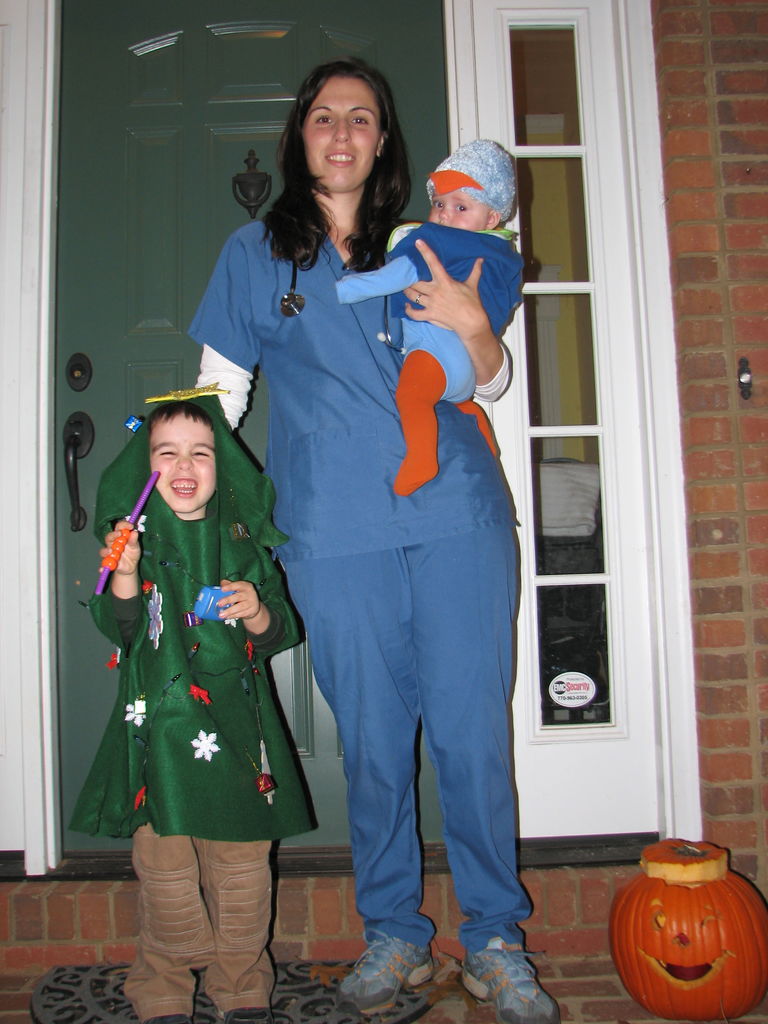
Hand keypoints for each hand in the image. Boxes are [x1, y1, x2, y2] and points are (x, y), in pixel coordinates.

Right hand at [100, 520, 140, 575]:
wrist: (130, 566)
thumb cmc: (132, 553)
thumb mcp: (136, 547)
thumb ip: (134, 541)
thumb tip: (134, 532)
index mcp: (120, 537)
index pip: (118, 527)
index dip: (123, 525)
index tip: (130, 526)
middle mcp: (112, 544)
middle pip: (108, 537)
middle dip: (113, 535)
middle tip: (119, 534)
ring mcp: (109, 553)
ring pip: (103, 551)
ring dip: (106, 551)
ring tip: (111, 551)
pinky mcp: (108, 563)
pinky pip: (103, 565)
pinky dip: (102, 567)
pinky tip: (102, 569)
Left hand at [219, 579, 269, 632]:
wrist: (254, 605)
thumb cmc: (243, 595)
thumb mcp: (238, 588)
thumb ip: (229, 585)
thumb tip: (222, 583)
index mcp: (246, 586)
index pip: (238, 585)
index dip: (230, 586)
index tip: (222, 589)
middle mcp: (250, 593)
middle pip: (238, 596)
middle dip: (228, 600)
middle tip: (219, 603)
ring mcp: (252, 602)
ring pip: (240, 607)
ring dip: (229, 611)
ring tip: (221, 614)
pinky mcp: (252, 611)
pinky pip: (241, 614)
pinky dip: (233, 615)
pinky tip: (227, 616)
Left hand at [403, 240, 503, 384]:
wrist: (472, 323)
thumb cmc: (473, 303)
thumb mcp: (473, 285)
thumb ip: (475, 271)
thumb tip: (480, 260)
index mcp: (445, 281)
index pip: (433, 263)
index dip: (425, 251)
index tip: (418, 242)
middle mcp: (436, 291)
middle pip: (416, 282)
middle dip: (409, 278)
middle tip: (406, 274)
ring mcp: (432, 304)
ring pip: (413, 296)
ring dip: (407, 291)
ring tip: (405, 287)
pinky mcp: (430, 315)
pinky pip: (415, 314)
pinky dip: (409, 310)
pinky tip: (407, 306)